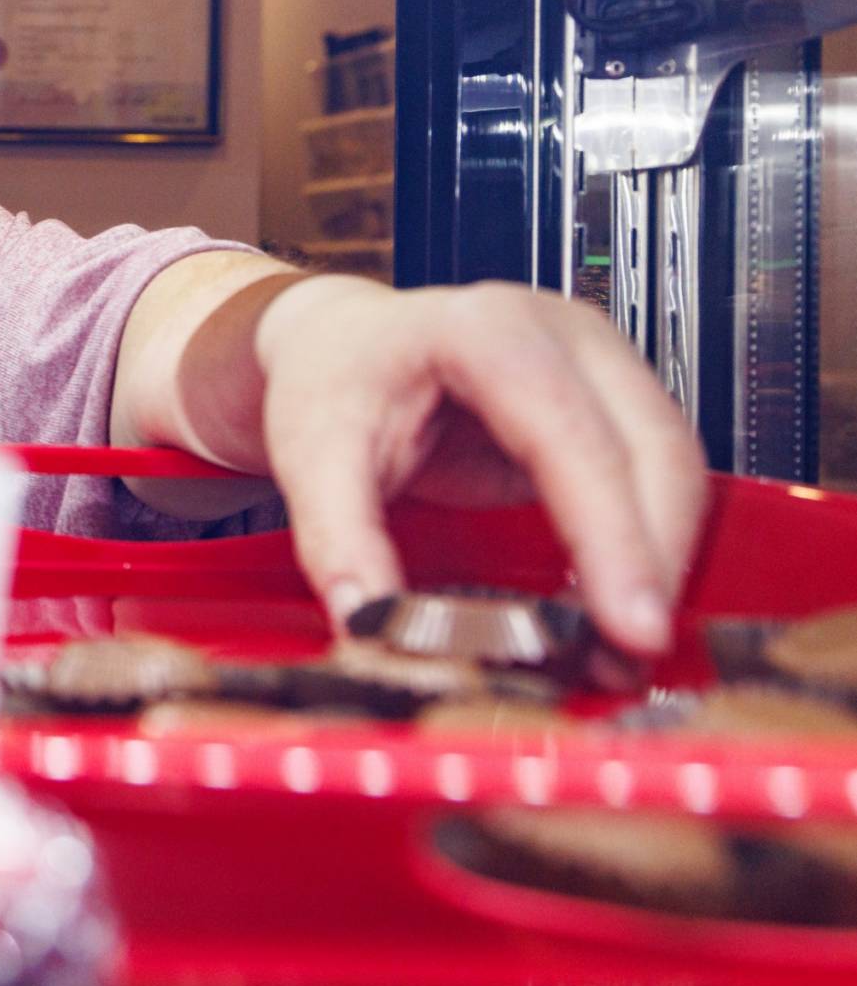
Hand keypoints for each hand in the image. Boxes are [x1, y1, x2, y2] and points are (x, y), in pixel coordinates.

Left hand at [250, 276, 708, 653]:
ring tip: (621, 648)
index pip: (574, 436)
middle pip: (652, 450)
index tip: (629, 622)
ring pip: (674, 467)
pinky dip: (651, 545)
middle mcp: (563, 335)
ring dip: (662, 561)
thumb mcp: (310, 452)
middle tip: (630, 654)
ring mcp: (599, 364)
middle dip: (654, 561)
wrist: (342, 341)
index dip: (614, 535)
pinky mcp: (611, 404)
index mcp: (487, 331)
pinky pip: (659, 477)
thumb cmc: (335, 376)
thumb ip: (337, 541)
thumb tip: (370, 623)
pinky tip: (616, 606)